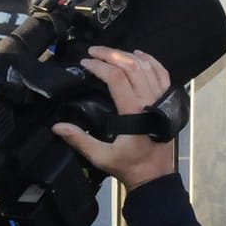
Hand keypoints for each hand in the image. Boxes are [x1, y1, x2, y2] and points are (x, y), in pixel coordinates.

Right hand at [54, 47, 178, 190]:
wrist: (155, 175)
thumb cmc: (129, 165)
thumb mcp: (101, 156)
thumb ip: (79, 140)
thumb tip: (57, 126)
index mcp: (134, 110)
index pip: (116, 78)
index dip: (99, 66)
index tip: (84, 63)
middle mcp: (150, 99)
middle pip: (132, 66)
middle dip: (111, 54)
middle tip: (93, 51)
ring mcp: (162, 99)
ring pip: (147, 66)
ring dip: (128, 55)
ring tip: (110, 52)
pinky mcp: (168, 101)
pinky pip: (162, 74)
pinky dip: (151, 61)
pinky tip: (140, 54)